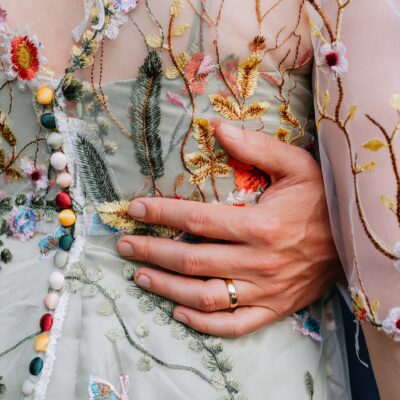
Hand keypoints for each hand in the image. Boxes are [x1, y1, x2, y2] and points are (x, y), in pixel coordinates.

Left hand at [117, 123, 340, 336]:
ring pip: (205, 296)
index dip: (161, 214)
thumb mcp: (297, 165)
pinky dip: (203, 323)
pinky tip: (179, 312)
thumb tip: (216, 128)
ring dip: (167, 288)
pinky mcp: (274, 308)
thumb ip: (256, 147)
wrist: (355, 239)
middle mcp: (258, 261)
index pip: (197, 220)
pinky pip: (233, 325)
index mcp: (261, 224)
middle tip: (125, 246)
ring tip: (141, 277)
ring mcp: (265, 290)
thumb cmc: (324, 200)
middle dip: (152, 252)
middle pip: (191, 260)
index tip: (135, 210)